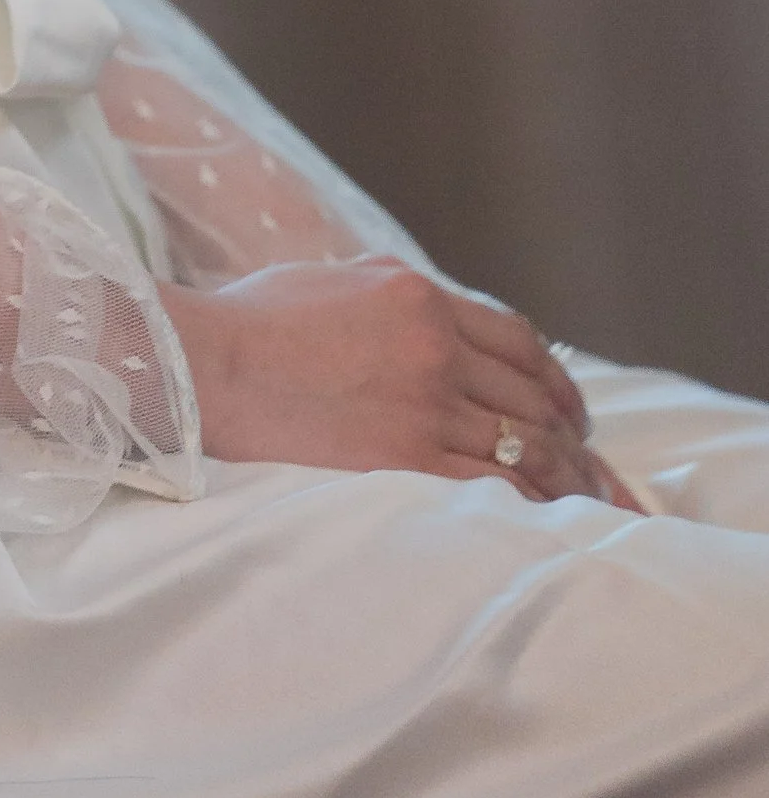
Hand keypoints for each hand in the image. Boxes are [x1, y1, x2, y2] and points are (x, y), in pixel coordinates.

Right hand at [162, 256, 645, 508]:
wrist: (207, 364)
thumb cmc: (255, 320)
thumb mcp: (337, 278)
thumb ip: (396, 293)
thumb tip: (438, 316)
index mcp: (418, 295)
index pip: (518, 339)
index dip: (556, 378)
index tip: (571, 408)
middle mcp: (432, 345)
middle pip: (532, 396)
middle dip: (572, 434)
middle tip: (589, 462)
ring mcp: (421, 403)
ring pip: (523, 445)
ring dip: (564, 476)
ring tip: (583, 501)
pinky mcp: (403, 458)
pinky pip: (490, 486)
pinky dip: (526, 505)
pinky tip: (540, 519)